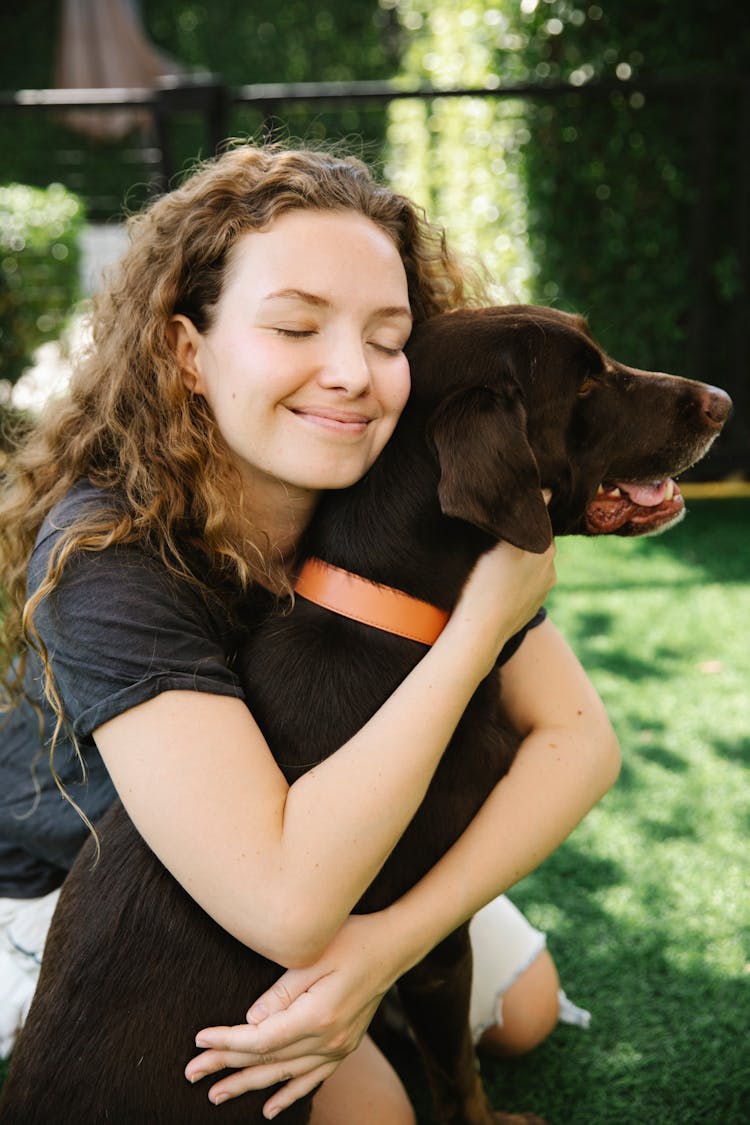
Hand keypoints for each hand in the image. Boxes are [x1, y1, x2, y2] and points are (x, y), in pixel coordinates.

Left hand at [184, 914, 397, 1117]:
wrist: (393, 946)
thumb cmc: (352, 939)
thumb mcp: (313, 955)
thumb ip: (280, 992)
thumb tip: (251, 1022)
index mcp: (318, 1016)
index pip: (262, 1039)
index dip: (228, 1042)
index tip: (199, 1040)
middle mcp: (329, 1039)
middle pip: (268, 1059)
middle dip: (227, 1067)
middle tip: (192, 1074)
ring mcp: (339, 1047)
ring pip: (285, 1074)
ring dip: (249, 1085)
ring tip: (216, 1095)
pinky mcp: (344, 1046)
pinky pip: (312, 1078)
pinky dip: (289, 1093)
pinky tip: (269, 1108)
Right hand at [449, 500, 555, 671]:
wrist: (480, 630)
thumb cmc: (485, 581)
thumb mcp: (503, 541)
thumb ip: (530, 513)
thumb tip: (550, 488)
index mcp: (546, 550)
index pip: (540, 522)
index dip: (525, 516)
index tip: (509, 512)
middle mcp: (550, 571)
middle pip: (536, 544)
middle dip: (522, 539)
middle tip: (497, 536)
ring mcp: (541, 593)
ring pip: (530, 568)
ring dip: (517, 563)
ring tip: (493, 563)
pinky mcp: (529, 609)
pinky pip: (523, 588)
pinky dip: (513, 583)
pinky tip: (495, 584)